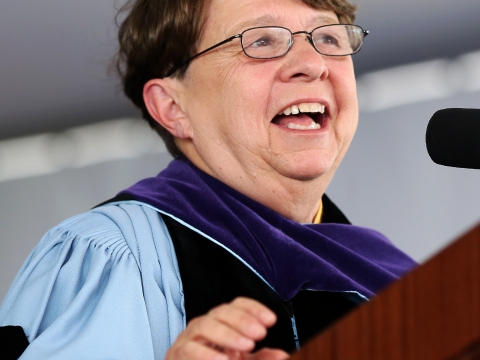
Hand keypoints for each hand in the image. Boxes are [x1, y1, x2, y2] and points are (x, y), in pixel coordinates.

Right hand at [165, 297, 289, 359]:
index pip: (237, 305)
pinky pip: (190, 349)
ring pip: (205, 326)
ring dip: (227, 334)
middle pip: (222, 311)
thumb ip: (261, 358)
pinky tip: (223, 359)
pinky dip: (207, 354)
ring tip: (246, 346)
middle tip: (260, 333)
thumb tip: (283, 355)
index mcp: (222, 321)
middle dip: (242, 320)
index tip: (271, 320)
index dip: (254, 308)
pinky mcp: (178, 353)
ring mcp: (189, 337)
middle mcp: (205, 323)